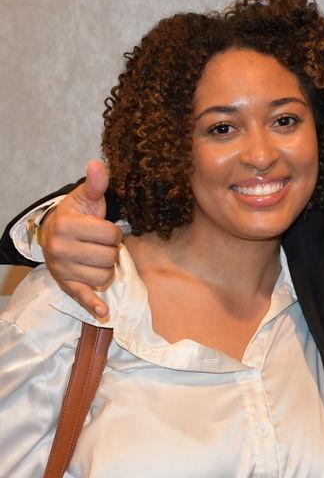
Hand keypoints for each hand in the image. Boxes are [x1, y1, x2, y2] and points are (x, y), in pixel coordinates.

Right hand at [40, 160, 121, 320]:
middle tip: (99, 245)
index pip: (111, 234)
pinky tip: (104, 312)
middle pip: (110, 257)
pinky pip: (83, 297)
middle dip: (110, 250)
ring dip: (107, 268)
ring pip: (105, 276)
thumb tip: (99, 164)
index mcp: (67, 226)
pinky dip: (94, 306)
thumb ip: (96, 185)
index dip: (114, 232)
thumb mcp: (86, 199)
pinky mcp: (67, 285)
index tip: (104, 230)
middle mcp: (61, 249)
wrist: (54, 235)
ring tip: (95, 257)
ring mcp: (63, 270)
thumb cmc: (77, 216)